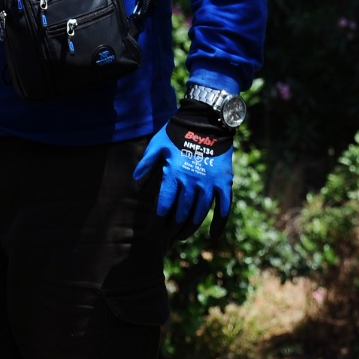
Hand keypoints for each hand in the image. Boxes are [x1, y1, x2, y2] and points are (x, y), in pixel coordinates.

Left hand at [134, 99, 235, 242]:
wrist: (207, 121)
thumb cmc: (177, 133)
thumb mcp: (156, 146)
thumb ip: (144, 167)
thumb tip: (134, 187)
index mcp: (173, 175)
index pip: (163, 207)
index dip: (157, 223)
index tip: (151, 233)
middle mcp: (192, 182)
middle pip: (181, 214)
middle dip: (171, 229)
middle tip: (165, 237)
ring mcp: (210, 183)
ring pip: (200, 214)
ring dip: (190, 228)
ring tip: (181, 236)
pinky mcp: (224, 182)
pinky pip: (224, 207)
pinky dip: (219, 223)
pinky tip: (213, 236)